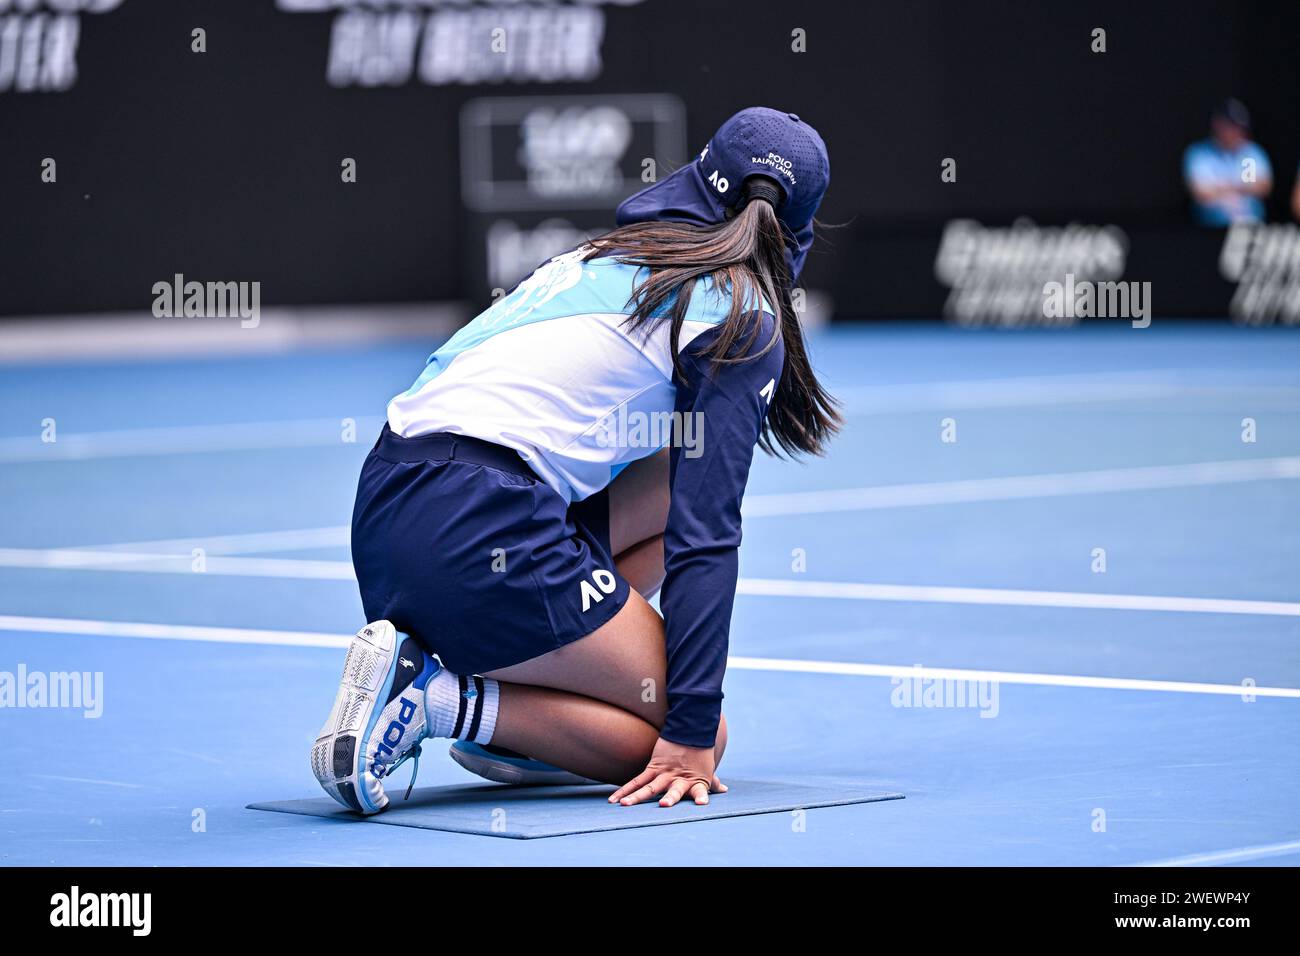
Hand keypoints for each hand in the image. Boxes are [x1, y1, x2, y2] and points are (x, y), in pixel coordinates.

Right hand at [609, 737, 724, 807]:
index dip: (701, 797)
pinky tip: (614, 800)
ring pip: (648, 787)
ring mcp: (664, 773)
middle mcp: (679, 779)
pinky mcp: (653, 767)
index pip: (700, 791)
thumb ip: (712, 781)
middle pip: (673, 791)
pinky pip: (637, 781)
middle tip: (664, 805)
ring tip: (625, 805)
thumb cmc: (699, 752)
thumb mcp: (706, 769)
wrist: (689, 728)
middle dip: (669, 798)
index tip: (701, 803)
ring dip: (637, 797)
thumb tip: (723, 789)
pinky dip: (625, 791)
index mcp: (696, 781)